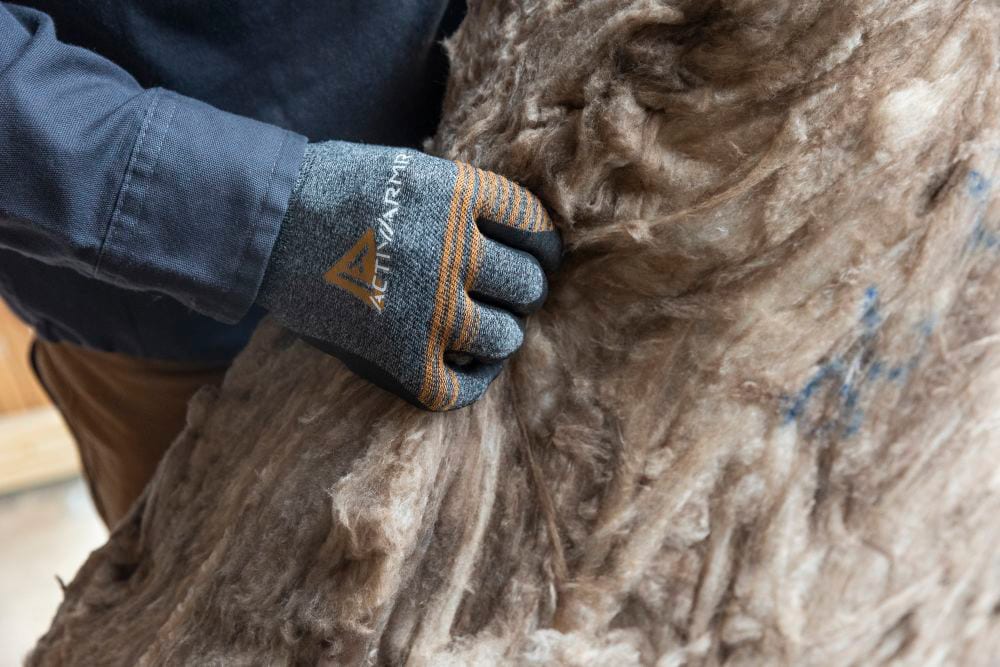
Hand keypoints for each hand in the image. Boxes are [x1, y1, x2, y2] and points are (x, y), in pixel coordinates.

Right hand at [258, 141, 560, 410]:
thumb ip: (467, 201)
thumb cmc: (339, 191)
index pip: (536, 228)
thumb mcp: (413, 171)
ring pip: (504, 337)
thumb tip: (522, 239)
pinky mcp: (399, 357)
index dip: (544, 248)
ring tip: (486, 328)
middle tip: (508, 295)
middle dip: (524, 290)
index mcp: (458, 196)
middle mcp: (450, 252)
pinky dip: (474, 379)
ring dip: (501, 334)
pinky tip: (468, 364)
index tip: (538, 259)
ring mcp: (427, 309)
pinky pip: (463, 387)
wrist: (266, 223)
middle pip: (527, 286)